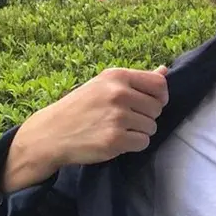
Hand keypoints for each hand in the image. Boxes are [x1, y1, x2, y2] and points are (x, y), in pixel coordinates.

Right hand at [24, 65, 169, 167]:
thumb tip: (164, 70)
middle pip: (157, 108)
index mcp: (117, 77)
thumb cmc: (80, 107)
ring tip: (117, 129)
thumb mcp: (104, 85)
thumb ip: (136, 79)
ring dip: (139, 132)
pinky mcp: (115, 139)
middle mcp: (119, 94)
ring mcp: (117, 117)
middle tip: (125, 120)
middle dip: (146, 117)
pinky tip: (116, 141)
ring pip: (151, 127)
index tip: (150, 104)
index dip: (160, 97)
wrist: (50, 133)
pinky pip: (143, 143)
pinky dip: (133, 145)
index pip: (159, 84)